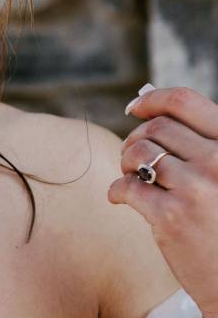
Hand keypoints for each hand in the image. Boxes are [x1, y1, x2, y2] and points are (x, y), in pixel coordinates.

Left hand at [108, 85, 217, 317]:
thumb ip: (200, 144)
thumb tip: (148, 102)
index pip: (186, 102)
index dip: (153, 99)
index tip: (135, 107)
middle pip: (157, 128)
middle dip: (136, 137)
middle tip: (132, 155)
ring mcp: (195, 189)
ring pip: (138, 154)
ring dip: (126, 161)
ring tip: (130, 176)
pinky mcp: (171, 217)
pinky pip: (127, 187)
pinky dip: (117, 190)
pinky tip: (121, 198)